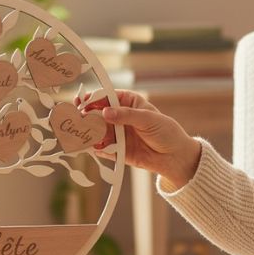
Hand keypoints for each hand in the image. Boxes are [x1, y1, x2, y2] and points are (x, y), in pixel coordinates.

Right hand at [81, 90, 200, 188]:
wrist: (175, 157)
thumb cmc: (166, 132)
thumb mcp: (148, 119)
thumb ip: (126, 115)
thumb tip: (105, 112)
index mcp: (128, 102)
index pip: (106, 97)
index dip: (93, 98)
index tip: (82, 101)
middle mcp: (120, 117)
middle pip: (97, 114)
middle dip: (86, 117)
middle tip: (78, 120)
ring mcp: (117, 133)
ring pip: (97, 131)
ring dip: (88, 133)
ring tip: (81, 135)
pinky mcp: (117, 150)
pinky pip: (101, 148)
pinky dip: (95, 147)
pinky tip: (91, 147)